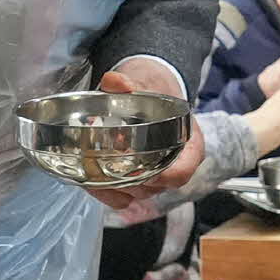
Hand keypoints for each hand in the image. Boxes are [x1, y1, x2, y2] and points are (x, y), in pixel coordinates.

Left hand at [86, 63, 205, 210]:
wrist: (147, 92)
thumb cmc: (154, 91)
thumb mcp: (145, 81)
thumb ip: (129, 81)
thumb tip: (114, 81)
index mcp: (188, 145)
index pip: (183, 171)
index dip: (166, 176)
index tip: (144, 170)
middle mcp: (173, 166)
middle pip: (156, 187)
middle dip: (131, 181)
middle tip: (108, 167)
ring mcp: (154, 177)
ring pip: (137, 195)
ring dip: (116, 188)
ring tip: (94, 173)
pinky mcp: (135, 181)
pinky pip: (123, 198)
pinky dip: (106, 193)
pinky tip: (91, 180)